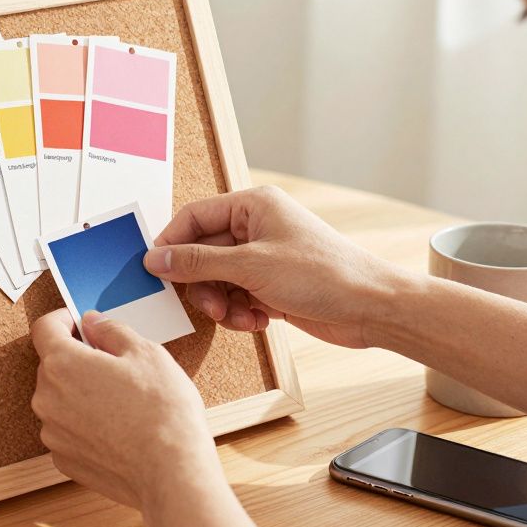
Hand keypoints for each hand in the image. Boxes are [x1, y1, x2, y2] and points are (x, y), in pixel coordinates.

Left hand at [30, 309, 223, 513]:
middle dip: (78, 358)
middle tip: (116, 364)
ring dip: (82, 393)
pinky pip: (69, 430)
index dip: (63, 318)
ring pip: (61, 400)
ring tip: (122, 401)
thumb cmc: (162, 411)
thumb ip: (111, 330)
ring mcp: (53, 434)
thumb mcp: (146, 352)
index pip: (44, 328)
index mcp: (62, 364)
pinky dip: (86, 424)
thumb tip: (93, 322)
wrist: (171, 472)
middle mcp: (46, 399)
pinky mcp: (65, 460)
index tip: (80, 321)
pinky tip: (118, 428)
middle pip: (53, 365)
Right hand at [145, 185, 405, 348]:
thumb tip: (157, 258)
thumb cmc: (323, 275)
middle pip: (203, 253)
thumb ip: (198, 262)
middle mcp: (257, 228)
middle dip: (203, 283)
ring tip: (239, 316)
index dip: (172, 243)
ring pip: (218, 280)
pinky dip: (241, 312)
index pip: (195, 217)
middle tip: (211, 306)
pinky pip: (237, 297)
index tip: (156, 270)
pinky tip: (259, 321)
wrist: (370, 307)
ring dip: (223, 303)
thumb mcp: (251, 266)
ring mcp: (265, 258)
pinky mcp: (272, 286)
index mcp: (253, 206)